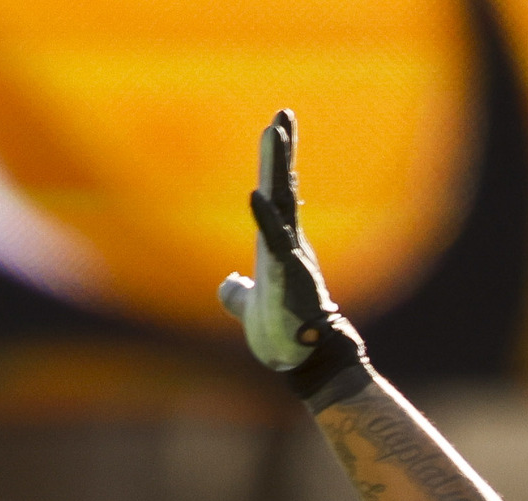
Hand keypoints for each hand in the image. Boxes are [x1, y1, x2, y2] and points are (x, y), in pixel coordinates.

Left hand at [214, 109, 366, 393]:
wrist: (300, 360)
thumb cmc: (282, 335)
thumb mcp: (251, 308)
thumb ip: (237, 293)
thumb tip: (228, 285)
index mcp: (277, 247)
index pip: (277, 195)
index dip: (277, 162)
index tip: (278, 127)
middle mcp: (288, 244)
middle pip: (282, 188)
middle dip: (281, 151)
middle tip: (282, 114)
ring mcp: (291, 257)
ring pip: (283, 203)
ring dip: (278, 167)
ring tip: (274, 132)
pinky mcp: (289, 277)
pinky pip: (275, 242)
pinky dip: (265, 217)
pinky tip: (255, 194)